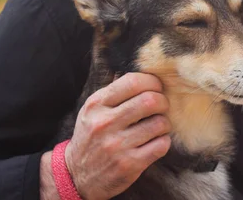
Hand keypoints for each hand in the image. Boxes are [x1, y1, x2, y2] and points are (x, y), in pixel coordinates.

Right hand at [52, 72, 170, 199]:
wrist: (77, 175)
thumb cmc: (91, 136)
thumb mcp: (93, 110)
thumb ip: (114, 90)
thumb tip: (138, 68)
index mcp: (96, 104)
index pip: (133, 81)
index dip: (152, 81)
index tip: (156, 87)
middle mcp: (105, 123)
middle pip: (150, 100)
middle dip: (163, 101)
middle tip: (161, 106)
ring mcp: (117, 145)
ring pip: (159, 123)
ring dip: (164, 123)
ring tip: (158, 125)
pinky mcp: (130, 164)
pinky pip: (161, 145)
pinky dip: (163, 141)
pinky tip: (155, 141)